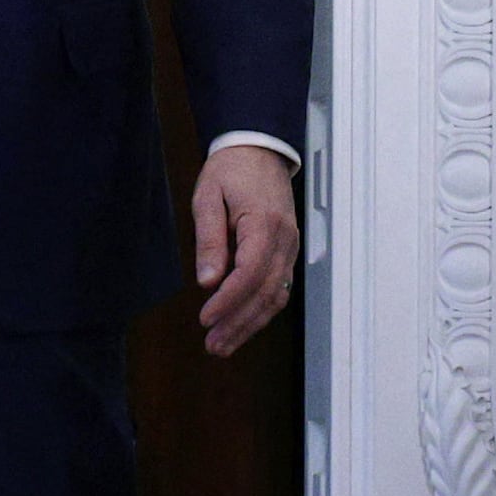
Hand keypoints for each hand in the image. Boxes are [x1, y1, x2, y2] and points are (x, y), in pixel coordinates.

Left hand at [190, 143, 300, 358]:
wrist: (259, 150)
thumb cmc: (231, 170)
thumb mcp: (207, 197)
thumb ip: (209, 240)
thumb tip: (207, 281)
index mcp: (264, 224)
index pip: (250, 273)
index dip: (229, 301)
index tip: (206, 318)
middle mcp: (284, 239)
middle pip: (265, 292)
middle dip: (239, 323)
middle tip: (213, 345)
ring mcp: (289, 247)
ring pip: (276, 296)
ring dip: (250, 324)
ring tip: (224, 344)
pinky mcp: (287, 251)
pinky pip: (279, 287)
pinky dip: (261, 311)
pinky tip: (243, 325)